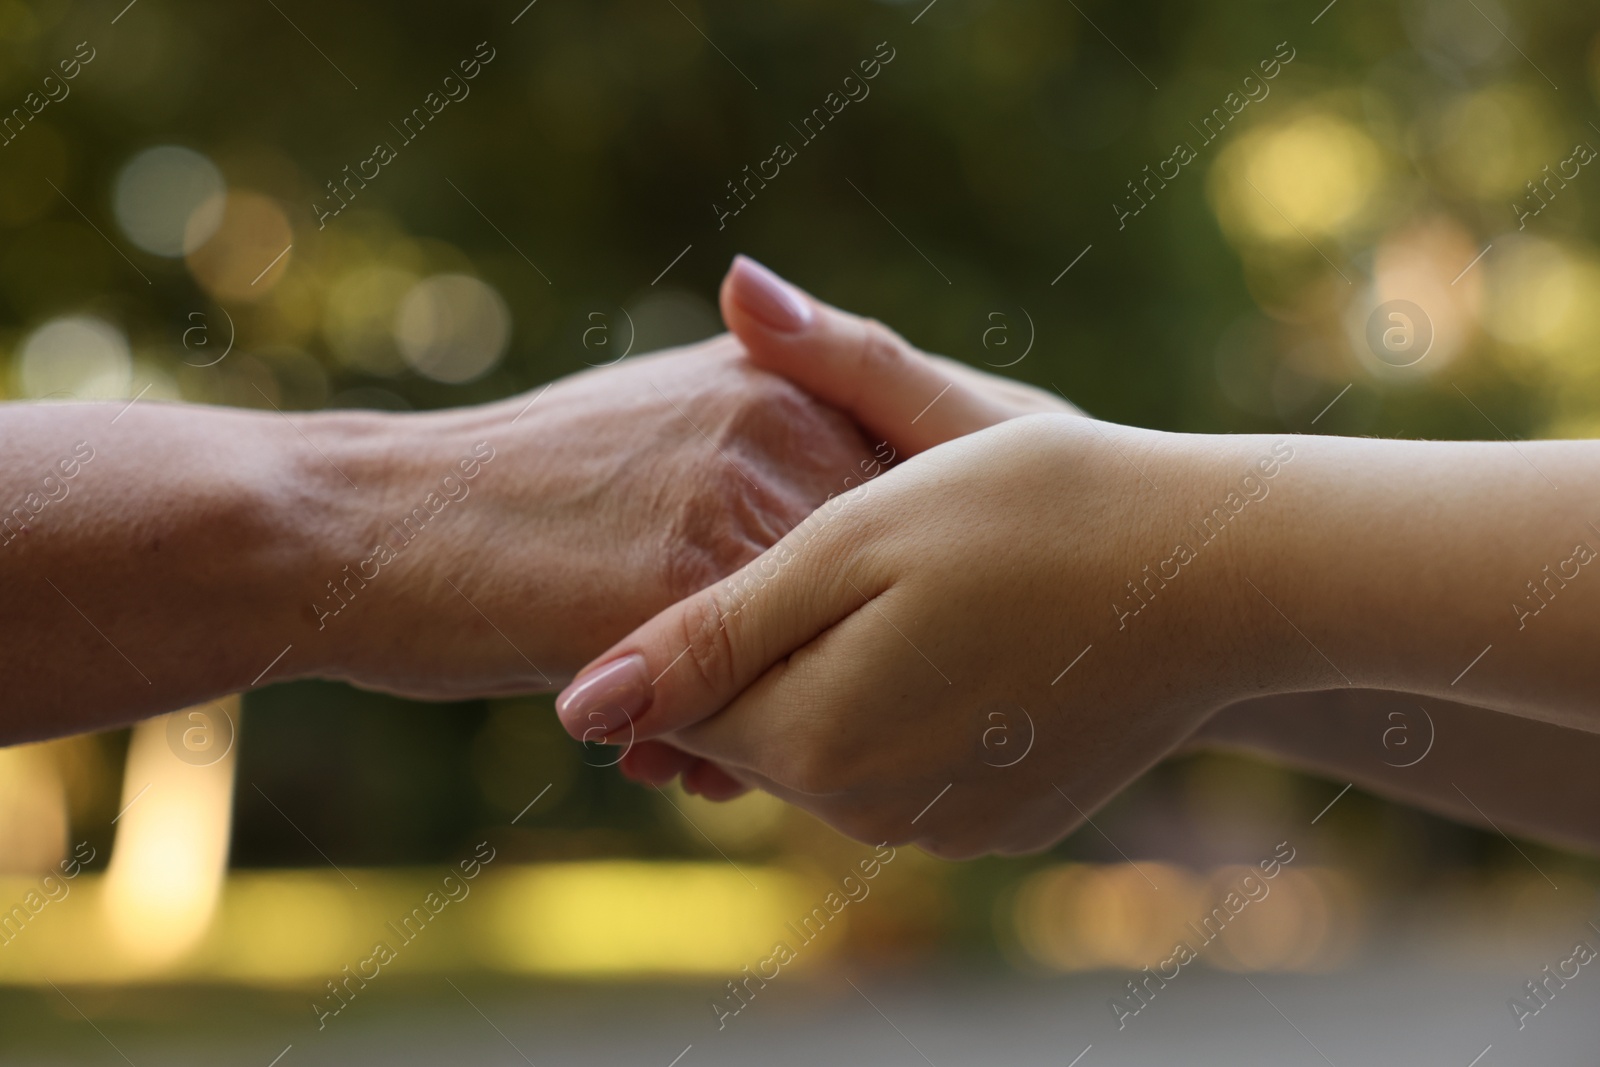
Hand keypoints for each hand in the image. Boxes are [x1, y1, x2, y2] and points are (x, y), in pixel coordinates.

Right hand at [310, 333, 871, 699]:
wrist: (367, 522)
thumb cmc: (513, 491)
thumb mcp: (661, 423)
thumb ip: (772, 451)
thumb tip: (861, 540)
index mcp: (784, 383)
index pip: (907, 512)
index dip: (874, 607)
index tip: (831, 659)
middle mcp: (780, 424)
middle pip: (880, 586)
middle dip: (835, 667)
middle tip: (768, 722)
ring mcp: (734, 498)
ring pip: (825, 646)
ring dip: (784, 715)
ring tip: (707, 750)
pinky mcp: (679, 584)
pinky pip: (756, 694)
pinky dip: (726, 744)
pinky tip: (661, 755)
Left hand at [598, 256, 1083, 797]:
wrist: (1220, 574)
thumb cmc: (1033, 518)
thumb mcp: (852, 536)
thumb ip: (711, 622)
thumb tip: (575, 702)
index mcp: (813, 738)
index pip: (680, 711)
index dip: (672, 638)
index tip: (702, 551)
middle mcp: (867, 810)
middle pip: (755, 737)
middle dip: (753, 660)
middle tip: (811, 553)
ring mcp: (944, 826)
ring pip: (831, 751)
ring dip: (831, 678)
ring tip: (892, 580)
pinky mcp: (1005, 820)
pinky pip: (907, 769)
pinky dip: (906, 707)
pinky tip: (960, 634)